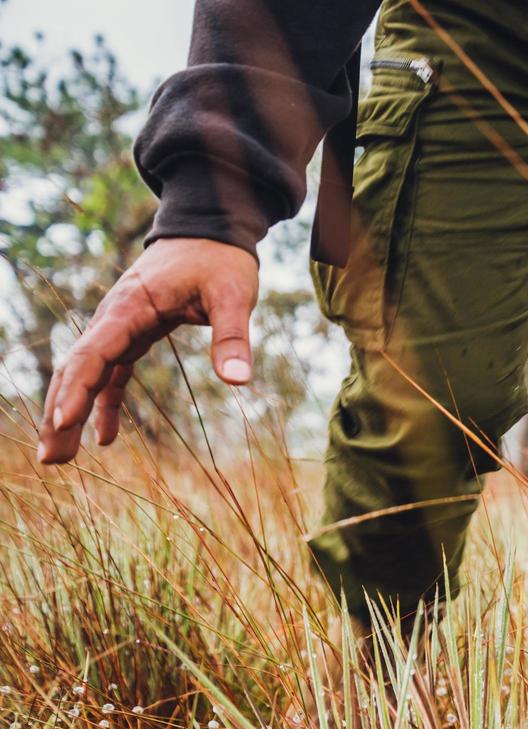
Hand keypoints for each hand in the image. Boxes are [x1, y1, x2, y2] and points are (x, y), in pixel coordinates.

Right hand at [36, 238, 258, 464]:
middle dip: (59, 414)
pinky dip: (103, 404)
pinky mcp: (133, 334)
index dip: (76, 390)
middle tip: (50, 460)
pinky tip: (104, 439)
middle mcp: (114, 318)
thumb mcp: (234, 295)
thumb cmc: (220, 260)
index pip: (94, 354)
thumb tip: (238, 381)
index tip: (63, 424)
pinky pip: (110, 374)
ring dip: (71, 414)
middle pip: (76, 370)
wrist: (209, 231)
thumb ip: (233, 337)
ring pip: (85, 375)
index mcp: (131, 308)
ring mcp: (120, 327)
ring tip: (60, 458)